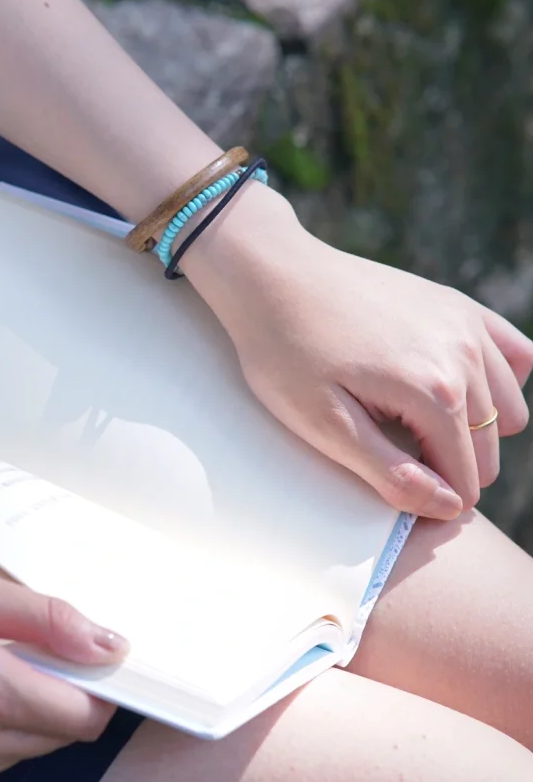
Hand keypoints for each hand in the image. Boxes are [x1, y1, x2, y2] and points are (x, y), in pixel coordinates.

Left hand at [186, 187, 532, 518]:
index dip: (433, 498)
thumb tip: (448, 507)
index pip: (465, 478)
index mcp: (434, 393)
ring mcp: (467, 326)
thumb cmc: (285, 352)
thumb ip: (389, 473)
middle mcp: (465, 357)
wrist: (273, 274)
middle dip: (451, 467)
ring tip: (414, 427)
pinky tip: (454, 389)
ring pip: (507, 409)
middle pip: (489, 447)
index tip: (394, 492)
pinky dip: (496, 381)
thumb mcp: (324, 426)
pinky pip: (515, 356)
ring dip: (473, 429)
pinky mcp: (459, 305)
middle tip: (393, 460)